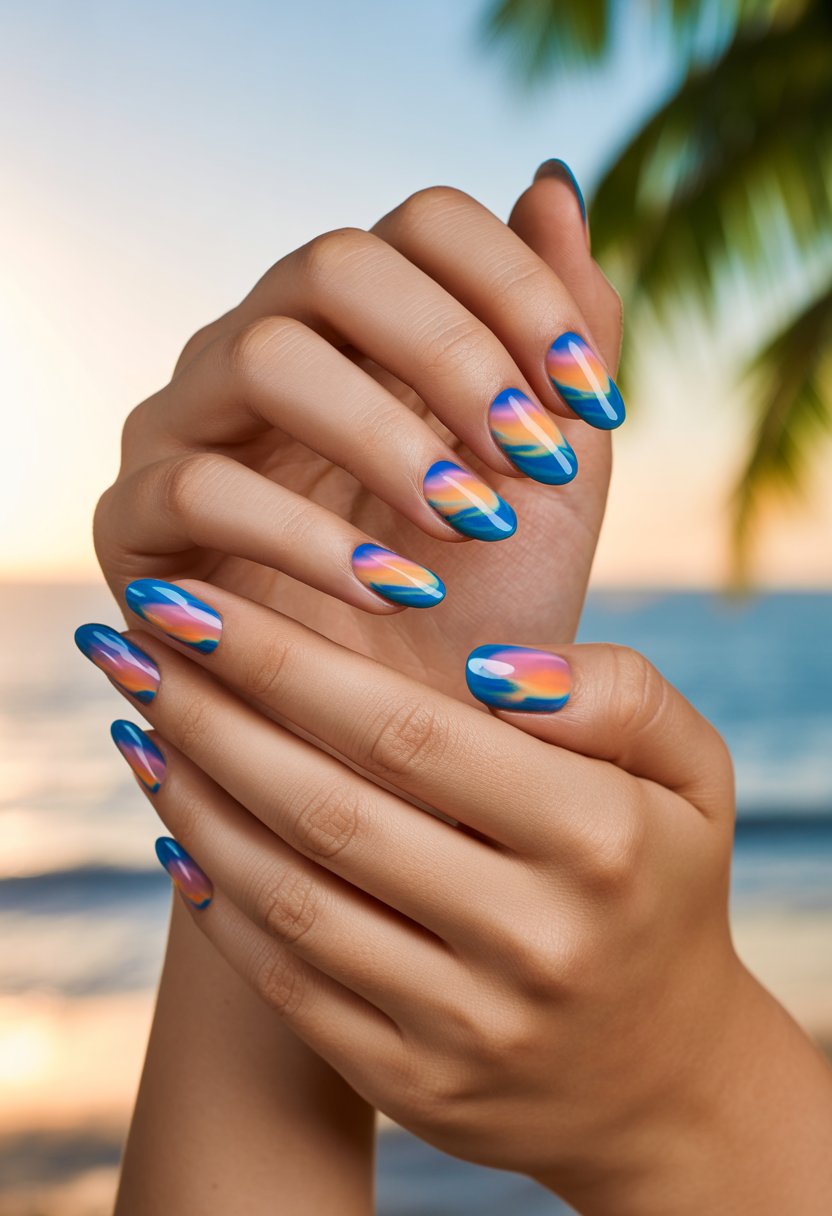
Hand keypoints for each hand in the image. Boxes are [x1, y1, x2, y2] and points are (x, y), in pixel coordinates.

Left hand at [75, 582, 831, 1213]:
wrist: (663, 1077)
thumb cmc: (662, 885)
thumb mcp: (691, 771)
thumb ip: (618, 692)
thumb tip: (487, 668)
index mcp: (600, 839)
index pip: (410, 732)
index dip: (288, 661)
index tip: (201, 601)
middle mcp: (531, 939)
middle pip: (327, 807)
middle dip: (211, 712)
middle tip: (135, 642)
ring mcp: (465, 1026)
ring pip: (290, 895)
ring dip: (195, 798)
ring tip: (139, 720)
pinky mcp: (412, 1084)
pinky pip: (289, 981)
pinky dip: (219, 901)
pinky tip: (177, 828)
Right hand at [93, 169, 622, 697]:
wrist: (423, 729)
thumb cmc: (488, 600)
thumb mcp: (555, 472)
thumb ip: (566, 334)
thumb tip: (551, 181)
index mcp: (369, 329)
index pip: (423, 225)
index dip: (518, 290)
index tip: (591, 398)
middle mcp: (269, 348)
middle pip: (334, 262)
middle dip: (452, 355)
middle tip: (532, 455)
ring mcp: (190, 424)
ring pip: (264, 358)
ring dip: (384, 438)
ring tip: (469, 523)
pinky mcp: (137, 520)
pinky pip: (200, 489)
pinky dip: (306, 539)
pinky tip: (393, 592)